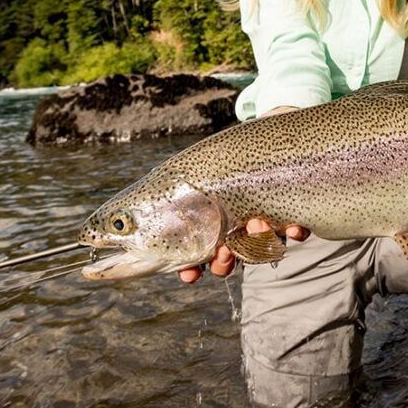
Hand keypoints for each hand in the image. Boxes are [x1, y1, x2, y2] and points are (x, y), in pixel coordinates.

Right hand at [180, 104, 307, 283]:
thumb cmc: (224, 157)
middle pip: (230, 257)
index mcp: (210, 223)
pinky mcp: (291, 210)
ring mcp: (264, 220)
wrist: (271, 133)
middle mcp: (237, 227)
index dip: (192, 270)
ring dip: (257, 241)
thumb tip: (112, 225)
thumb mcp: (187, 175)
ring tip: (256, 225)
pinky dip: (295, 232)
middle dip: (225, 262)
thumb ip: (168, 201)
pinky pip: (295, 230)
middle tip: (222, 255)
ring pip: (259, 245)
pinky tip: (296, 228)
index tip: (190, 275)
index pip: (199, 256)